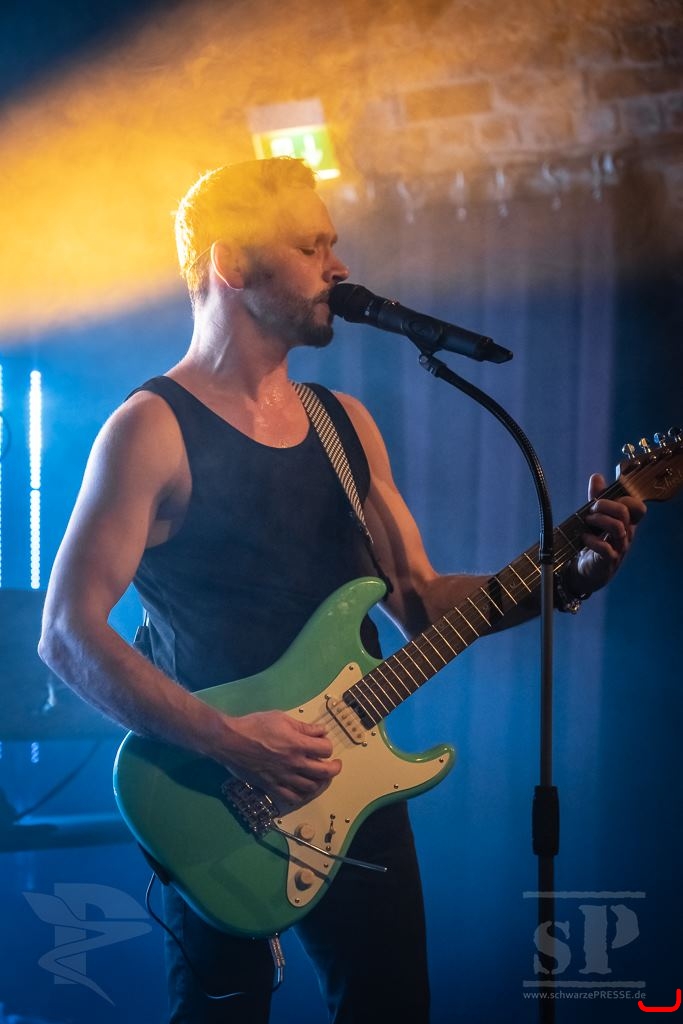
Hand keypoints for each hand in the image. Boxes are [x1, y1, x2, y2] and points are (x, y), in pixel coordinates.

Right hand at [220, 709, 341, 812]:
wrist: (230, 741)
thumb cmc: (254, 726)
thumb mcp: (280, 718)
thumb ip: (303, 726)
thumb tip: (320, 731)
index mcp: (298, 744)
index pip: (325, 749)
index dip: (327, 745)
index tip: (323, 742)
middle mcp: (294, 763)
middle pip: (325, 772)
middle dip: (334, 767)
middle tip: (335, 764)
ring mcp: (284, 777)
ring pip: (311, 787)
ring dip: (319, 781)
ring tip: (319, 776)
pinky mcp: (272, 786)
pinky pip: (292, 797)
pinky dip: (301, 795)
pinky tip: (303, 789)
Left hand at [568, 473, 646, 594]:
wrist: (584, 572)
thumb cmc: (592, 543)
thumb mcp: (594, 518)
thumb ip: (596, 498)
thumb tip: (597, 477)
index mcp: (625, 523)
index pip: (637, 507)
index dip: (623, 498)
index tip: (603, 499)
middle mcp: (625, 535)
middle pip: (626, 513)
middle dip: (605, 505)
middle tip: (591, 509)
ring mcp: (618, 549)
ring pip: (618, 528)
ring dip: (599, 520)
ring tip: (587, 522)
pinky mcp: (607, 562)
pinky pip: (606, 549)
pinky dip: (592, 541)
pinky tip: (584, 538)